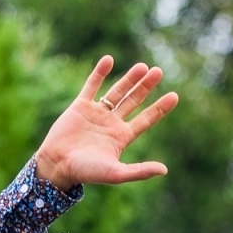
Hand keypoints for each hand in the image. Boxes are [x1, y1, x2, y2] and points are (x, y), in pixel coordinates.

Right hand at [33, 56, 178, 189]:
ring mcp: (96, 113)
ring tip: (143, 66)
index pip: (145, 120)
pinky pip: (92, 86)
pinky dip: (100, 73)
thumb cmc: (86, 172)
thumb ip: (139, 171)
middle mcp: (111, 123)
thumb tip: (164, 170)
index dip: (159, 108)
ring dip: (129, 79)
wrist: (57, 165)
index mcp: (121, 137)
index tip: (174, 96)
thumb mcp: (116, 173)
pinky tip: (109, 59)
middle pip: (133, 101)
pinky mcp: (80, 106)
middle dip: (146, 87)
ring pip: (116, 92)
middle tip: (159, 71)